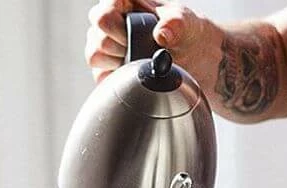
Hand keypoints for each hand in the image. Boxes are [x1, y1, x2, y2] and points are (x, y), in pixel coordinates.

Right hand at [85, 0, 207, 83]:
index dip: (118, 30)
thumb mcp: (186, 22)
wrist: (192, 58)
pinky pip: (101, 77)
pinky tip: (137, 74)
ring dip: (119, 64)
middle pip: (97, 39)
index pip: (103, 15)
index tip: (139, 36)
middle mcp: (108, 20)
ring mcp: (104, 44)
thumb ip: (175, 23)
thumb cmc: (185, 33)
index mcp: (122, 2)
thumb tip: (161, 35)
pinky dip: (119, 80)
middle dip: (122, 49)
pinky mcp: (106, 68)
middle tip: (145, 51)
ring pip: (94, 57)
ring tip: (142, 61)